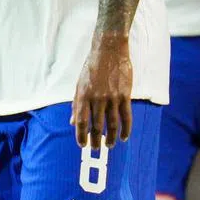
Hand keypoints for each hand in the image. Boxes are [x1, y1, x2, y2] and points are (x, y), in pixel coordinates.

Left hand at [71, 34, 132, 148]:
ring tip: (109, 145)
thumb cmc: (92, 67)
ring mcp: (112, 97)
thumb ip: (77, 104)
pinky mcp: (125, 95)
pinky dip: (126, 129)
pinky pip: (126, 116)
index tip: (82, 145)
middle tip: (95, 149)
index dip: (81, 135)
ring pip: (112, 124)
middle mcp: (97, 98)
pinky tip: (124, 137)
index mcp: (83, 95)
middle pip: (97, 126)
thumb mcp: (80, 84)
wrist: (109, 50)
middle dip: (95, 140)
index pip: (81, 121)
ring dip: (111, 138)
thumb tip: (72, 122)